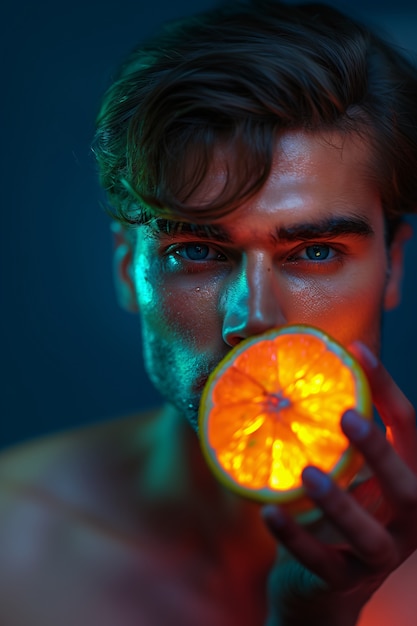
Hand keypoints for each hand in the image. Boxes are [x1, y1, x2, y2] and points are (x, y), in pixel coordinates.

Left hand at [261, 341, 416, 625]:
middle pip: (408, 488)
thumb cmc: (335, 514)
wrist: (322, 590)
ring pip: (372, 536)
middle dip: (380, 451)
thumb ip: (340, 440)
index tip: (358, 351)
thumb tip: (306, 372)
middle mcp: (406, 522)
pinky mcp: (343, 582)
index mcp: (407, 482)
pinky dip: (295, 538)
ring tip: (308, 473)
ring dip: (342, 503)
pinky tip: (268, 512)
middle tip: (347, 416)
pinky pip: (322, 562)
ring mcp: (379, 557)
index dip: (387, 390)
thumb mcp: (347, 473)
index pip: (409, 431)